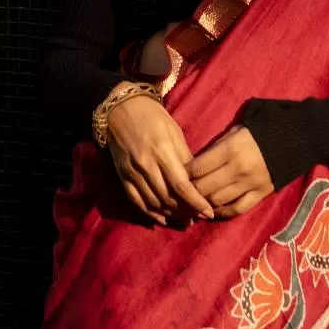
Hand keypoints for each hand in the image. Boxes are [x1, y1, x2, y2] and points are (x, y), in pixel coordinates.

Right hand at [102, 93, 212, 224]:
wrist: (120, 109)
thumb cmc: (153, 117)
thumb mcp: (175, 132)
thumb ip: (185, 158)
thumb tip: (197, 182)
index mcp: (162, 151)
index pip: (181, 185)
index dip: (196, 202)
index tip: (208, 212)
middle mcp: (145, 164)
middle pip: (168, 198)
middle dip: (185, 211)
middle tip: (198, 217)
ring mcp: (131, 172)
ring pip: (153, 203)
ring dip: (170, 214)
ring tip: (184, 219)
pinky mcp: (122, 176)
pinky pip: (136, 201)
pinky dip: (150, 213)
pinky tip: (162, 219)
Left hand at [187, 125, 273, 218]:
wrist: (293, 139)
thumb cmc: (259, 131)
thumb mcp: (235, 131)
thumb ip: (215, 148)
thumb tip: (194, 165)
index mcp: (230, 149)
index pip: (198, 167)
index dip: (183, 173)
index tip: (178, 174)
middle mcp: (238, 169)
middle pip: (204, 187)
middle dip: (189, 191)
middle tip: (182, 192)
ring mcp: (250, 183)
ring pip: (217, 200)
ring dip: (203, 203)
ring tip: (194, 202)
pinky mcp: (261, 194)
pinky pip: (237, 208)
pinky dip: (222, 212)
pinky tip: (214, 210)